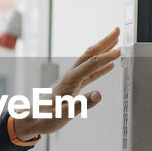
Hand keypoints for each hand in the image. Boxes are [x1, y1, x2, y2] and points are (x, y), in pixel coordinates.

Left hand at [12, 27, 121, 141]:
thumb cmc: (44, 118)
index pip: (90, 64)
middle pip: (89, 54)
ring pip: (90, 61)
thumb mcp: (63, 114)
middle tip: (117, 31)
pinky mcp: (73, 86)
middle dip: (104, 42)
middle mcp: (70, 76)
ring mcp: (72, 80)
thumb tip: (98, 95)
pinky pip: (89, 73)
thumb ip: (81, 104)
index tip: (119, 51)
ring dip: (103, 51)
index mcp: (69, 81)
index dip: (105, 57)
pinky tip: (109, 66)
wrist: (32, 119)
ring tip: (116, 43)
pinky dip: (100, 67)